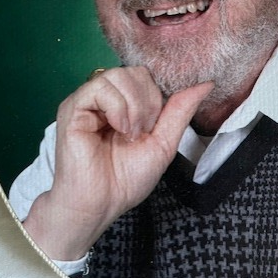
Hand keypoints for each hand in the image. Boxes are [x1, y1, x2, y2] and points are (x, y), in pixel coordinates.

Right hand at [23, 67, 212, 260]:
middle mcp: (105, 97)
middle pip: (134, 71)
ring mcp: (87, 101)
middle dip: (148, 102)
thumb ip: (181, 110)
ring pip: (118, 75)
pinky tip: (118, 128)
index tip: (156, 123)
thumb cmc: (126, 180)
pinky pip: (99, 87)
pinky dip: (117, 107)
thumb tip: (205, 84)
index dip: (158, 94)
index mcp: (125, 103)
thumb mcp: (164, 142)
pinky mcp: (72, 108)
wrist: (99, 205)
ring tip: (130, 133)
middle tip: (142, 132)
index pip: (146, 75)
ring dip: (134, 106)